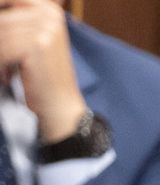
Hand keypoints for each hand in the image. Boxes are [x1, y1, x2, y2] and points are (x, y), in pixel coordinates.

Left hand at [0, 0, 85, 141]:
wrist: (60, 106)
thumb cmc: (42, 76)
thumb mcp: (33, 41)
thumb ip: (16, 21)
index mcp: (50, 9)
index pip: (8, 1)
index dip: (2, 21)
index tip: (9, 49)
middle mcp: (50, 15)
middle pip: (2, 20)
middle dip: (0, 44)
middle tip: (5, 61)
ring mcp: (46, 29)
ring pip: (1, 35)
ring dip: (0, 56)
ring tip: (6, 70)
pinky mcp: (39, 45)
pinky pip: (3, 49)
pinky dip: (1, 65)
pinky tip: (8, 76)